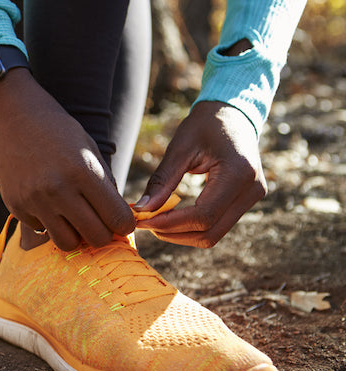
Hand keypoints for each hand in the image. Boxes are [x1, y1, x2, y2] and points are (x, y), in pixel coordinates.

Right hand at [0, 68, 134, 250]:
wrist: (8, 114)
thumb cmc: (55, 127)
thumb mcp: (88, 148)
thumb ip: (104, 183)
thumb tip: (118, 218)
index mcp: (84, 171)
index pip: (117, 218)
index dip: (124, 225)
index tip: (121, 221)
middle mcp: (59, 190)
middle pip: (95, 237)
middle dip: (103, 234)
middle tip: (100, 224)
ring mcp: (34, 200)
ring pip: (67, 243)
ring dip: (76, 235)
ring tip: (75, 220)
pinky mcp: (16, 206)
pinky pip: (42, 230)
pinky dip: (49, 223)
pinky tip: (48, 204)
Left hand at [133, 101, 266, 247]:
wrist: (233, 113)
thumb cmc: (204, 125)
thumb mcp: (179, 148)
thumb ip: (162, 180)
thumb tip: (142, 210)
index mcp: (238, 173)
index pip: (203, 216)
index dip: (170, 224)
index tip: (143, 221)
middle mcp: (251, 190)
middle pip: (210, 232)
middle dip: (174, 233)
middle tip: (145, 223)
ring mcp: (253, 197)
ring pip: (214, 234)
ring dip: (181, 234)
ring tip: (155, 220)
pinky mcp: (246, 201)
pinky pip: (217, 225)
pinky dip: (192, 227)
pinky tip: (170, 216)